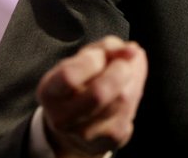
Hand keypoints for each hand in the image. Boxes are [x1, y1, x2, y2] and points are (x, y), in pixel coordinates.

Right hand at [36, 36, 147, 157]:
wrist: (77, 124)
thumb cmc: (82, 82)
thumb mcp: (85, 58)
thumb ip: (106, 47)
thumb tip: (131, 50)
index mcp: (50, 92)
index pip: (69, 76)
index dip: (92, 60)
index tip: (100, 55)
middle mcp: (63, 118)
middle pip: (99, 92)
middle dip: (120, 70)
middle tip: (124, 62)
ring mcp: (87, 133)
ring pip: (123, 99)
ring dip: (133, 78)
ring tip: (128, 71)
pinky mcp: (110, 139)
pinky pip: (131, 110)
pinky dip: (136, 92)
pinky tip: (129, 88)